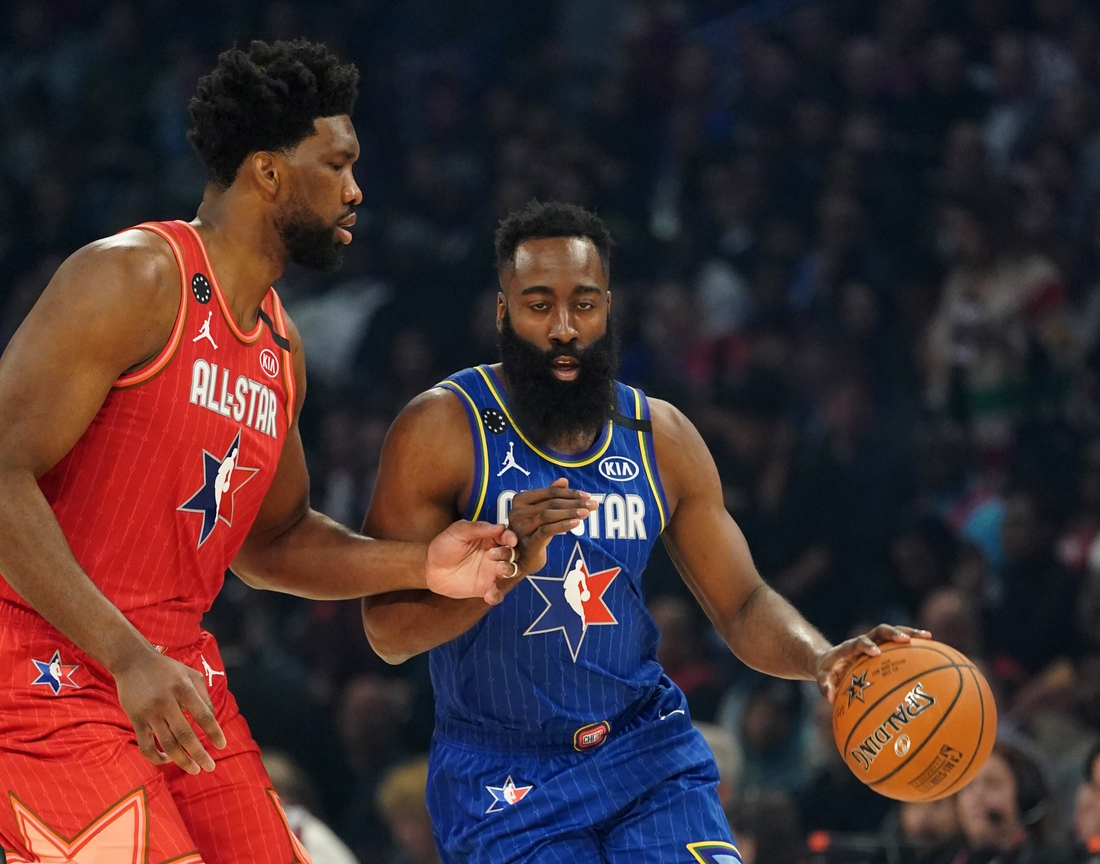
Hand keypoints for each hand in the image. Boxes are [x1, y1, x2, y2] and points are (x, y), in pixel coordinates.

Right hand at [112, 647, 225, 773]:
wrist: (132, 661)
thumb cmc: (167, 669)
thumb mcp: (191, 674)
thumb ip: (203, 695)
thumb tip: (211, 718)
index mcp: (184, 689)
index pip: (203, 715)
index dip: (214, 732)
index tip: (222, 746)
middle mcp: (167, 702)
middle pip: (186, 734)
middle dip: (200, 754)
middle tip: (210, 767)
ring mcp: (150, 713)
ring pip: (167, 743)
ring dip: (182, 760)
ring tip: (194, 769)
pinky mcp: (136, 720)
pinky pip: (146, 745)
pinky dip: (156, 757)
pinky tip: (168, 761)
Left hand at [425, 520, 519, 604]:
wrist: (430, 568)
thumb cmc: (444, 545)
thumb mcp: (458, 531)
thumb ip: (477, 528)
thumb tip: (499, 526)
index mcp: (489, 538)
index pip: (506, 536)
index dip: (510, 538)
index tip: (511, 540)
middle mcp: (494, 555)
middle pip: (512, 554)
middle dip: (508, 554)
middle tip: (493, 555)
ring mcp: (490, 572)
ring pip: (509, 572)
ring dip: (509, 570)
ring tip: (499, 570)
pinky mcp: (484, 588)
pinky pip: (496, 593)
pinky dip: (496, 595)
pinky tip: (490, 594)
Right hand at [507, 478, 594, 574]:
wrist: (523, 559)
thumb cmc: (534, 531)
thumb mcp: (541, 512)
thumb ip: (550, 495)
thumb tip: (564, 480)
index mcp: (520, 499)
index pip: (550, 492)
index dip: (570, 493)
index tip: (587, 495)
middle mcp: (517, 512)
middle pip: (551, 503)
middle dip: (574, 502)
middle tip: (593, 504)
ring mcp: (521, 528)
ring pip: (548, 515)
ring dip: (570, 512)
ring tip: (587, 513)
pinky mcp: (528, 542)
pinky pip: (547, 530)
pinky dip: (563, 525)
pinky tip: (576, 523)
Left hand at [816, 624, 930, 702]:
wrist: (830, 660)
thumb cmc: (828, 671)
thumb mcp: (823, 677)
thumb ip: (824, 685)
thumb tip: (829, 697)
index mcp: (849, 648)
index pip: (857, 642)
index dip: (865, 645)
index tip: (875, 652)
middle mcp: (864, 641)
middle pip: (879, 630)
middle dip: (892, 633)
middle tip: (906, 639)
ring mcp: (876, 642)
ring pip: (893, 632)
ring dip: (910, 633)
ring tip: (929, 636)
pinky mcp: (884, 647)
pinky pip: (901, 645)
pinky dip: (916, 645)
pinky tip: (935, 652)